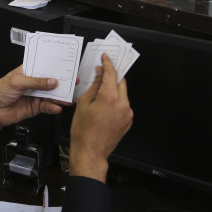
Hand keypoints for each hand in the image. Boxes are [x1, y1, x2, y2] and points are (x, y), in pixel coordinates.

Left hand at [0, 65, 63, 139]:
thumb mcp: (16, 81)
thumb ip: (35, 81)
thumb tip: (51, 81)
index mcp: (28, 72)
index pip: (43, 67)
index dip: (54, 66)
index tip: (66, 66)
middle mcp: (33, 83)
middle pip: (50, 81)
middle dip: (62, 82)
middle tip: (72, 82)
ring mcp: (35, 95)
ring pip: (51, 95)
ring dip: (60, 96)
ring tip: (68, 98)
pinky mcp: (35, 107)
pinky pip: (47, 106)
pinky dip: (53, 107)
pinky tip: (57, 107)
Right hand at [69, 54, 132, 182]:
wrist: (90, 152)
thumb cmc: (84, 131)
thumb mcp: (84, 104)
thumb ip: (94, 86)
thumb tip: (100, 74)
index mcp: (110, 98)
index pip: (112, 74)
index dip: (108, 64)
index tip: (106, 58)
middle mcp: (122, 104)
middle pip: (120, 82)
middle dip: (112, 77)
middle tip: (104, 73)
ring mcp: (127, 113)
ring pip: (123, 94)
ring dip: (114, 90)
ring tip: (101, 96)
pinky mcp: (128, 120)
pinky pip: (124, 105)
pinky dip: (116, 102)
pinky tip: (105, 107)